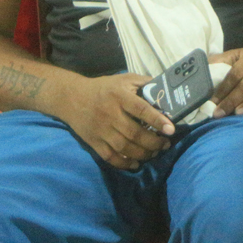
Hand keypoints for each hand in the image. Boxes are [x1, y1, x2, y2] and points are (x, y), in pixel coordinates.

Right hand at [57, 74, 173, 169]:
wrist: (71, 97)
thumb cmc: (102, 88)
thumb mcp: (122, 79)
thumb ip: (143, 82)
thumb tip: (165, 90)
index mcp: (119, 96)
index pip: (141, 109)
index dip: (157, 120)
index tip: (170, 129)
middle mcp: (110, 113)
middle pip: (135, 133)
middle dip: (154, 142)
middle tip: (165, 144)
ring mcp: (101, 130)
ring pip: (125, 148)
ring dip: (143, 154)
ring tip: (154, 153)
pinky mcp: (93, 141)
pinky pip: (110, 157)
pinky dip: (125, 163)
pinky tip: (136, 163)